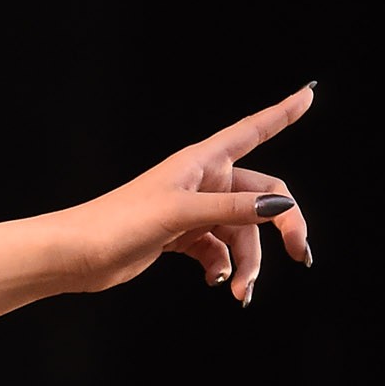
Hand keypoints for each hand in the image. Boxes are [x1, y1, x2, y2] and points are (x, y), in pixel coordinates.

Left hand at [60, 83, 316, 304]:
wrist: (75, 255)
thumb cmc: (118, 222)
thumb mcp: (181, 213)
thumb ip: (232, 209)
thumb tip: (280, 206)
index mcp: (202, 161)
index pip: (253, 130)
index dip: (282, 113)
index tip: (309, 95)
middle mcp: (202, 181)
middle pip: (263, 196)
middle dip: (283, 225)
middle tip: (299, 255)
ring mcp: (193, 210)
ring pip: (242, 231)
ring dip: (249, 261)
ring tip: (241, 290)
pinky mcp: (181, 236)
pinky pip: (219, 249)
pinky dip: (223, 266)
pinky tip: (218, 282)